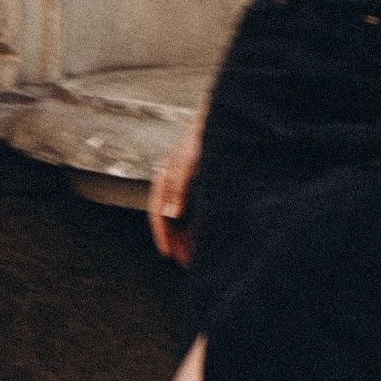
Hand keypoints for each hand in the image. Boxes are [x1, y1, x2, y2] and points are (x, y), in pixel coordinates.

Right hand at [148, 118, 201, 265]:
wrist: (223, 118)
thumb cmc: (203, 137)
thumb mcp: (188, 162)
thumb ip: (178, 187)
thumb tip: (170, 214)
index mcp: (166, 177)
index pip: (158, 211)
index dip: (161, 234)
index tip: (168, 254)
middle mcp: (175, 182)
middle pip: (171, 218)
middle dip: (176, 240)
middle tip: (185, 261)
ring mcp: (189, 182)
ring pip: (184, 216)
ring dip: (187, 235)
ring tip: (196, 254)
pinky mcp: (202, 183)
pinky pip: (196, 210)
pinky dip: (198, 224)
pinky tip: (207, 234)